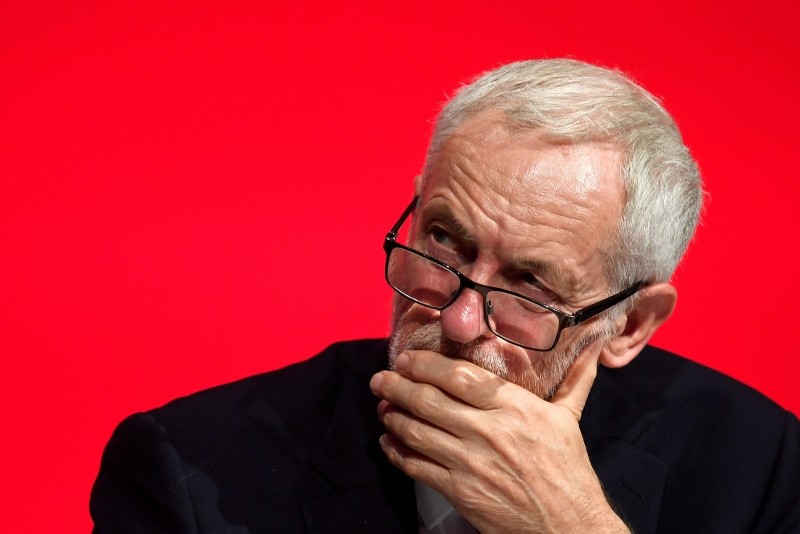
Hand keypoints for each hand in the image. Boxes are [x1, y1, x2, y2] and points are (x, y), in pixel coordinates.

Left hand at [369, 343, 628, 532]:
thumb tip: (593, 347)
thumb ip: (575, 380)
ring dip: (393, 416)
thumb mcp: (569, 419)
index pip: (458, 376)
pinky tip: (388, 441)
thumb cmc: (568, 471)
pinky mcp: (460, 491)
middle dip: (397, 386)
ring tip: (383, 406)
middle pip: (429, 400)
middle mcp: (489, 431)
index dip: (425, 364)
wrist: (568, 527)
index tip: (406, 358)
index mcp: (515, 407)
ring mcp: (471, 462)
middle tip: (379, 379)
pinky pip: (417, 467)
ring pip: (417, 431)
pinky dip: (397, 452)